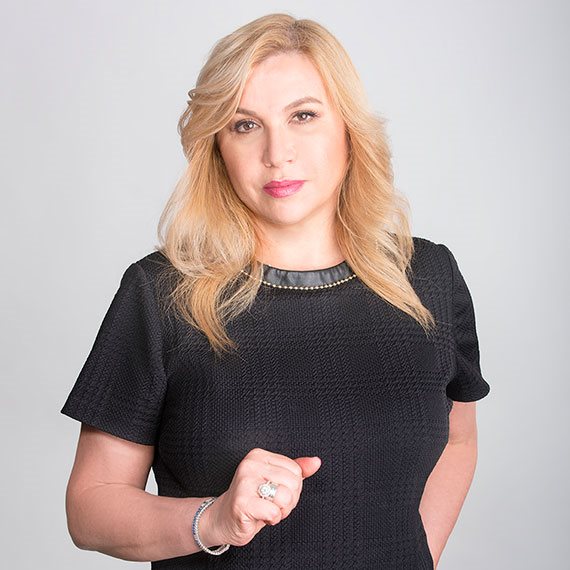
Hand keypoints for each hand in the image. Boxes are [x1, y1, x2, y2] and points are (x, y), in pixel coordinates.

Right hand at [204, 447, 320, 546]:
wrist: (223, 518)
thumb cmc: (252, 499)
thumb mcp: (275, 481)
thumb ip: (296, 470)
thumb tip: (316, 461)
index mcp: (259, 456)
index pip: (296, 470)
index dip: (293, 488)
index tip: (276, 493)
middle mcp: (250, 465)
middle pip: (293, 483)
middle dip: (288, 501)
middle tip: (272, 504)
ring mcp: (244, 483)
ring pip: (285, 497)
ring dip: (281, 511)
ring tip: (267, 510)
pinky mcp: (241, 502)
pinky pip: (274, 511)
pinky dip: (272, 519)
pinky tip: (260, 517)